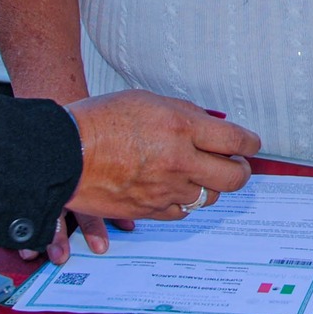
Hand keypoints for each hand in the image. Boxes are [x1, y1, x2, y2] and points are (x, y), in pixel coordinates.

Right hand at [21, 92, 259, 263]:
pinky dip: (183, 202)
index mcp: (181, 127)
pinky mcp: (149, 210)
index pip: (236, 140)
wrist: (62, 153)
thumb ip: (183, 114)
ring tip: (199, 175)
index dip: (250, 144)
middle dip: (241, 171)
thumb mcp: (147, 101)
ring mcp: (165, 189)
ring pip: (209, 197)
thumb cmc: (98, 121)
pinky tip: (174, 190)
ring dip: (209, 186)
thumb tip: (209, 126)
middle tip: (236, 165)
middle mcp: (179, 161)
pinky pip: (181, 212)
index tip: (251, 145)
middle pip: (234, 177)